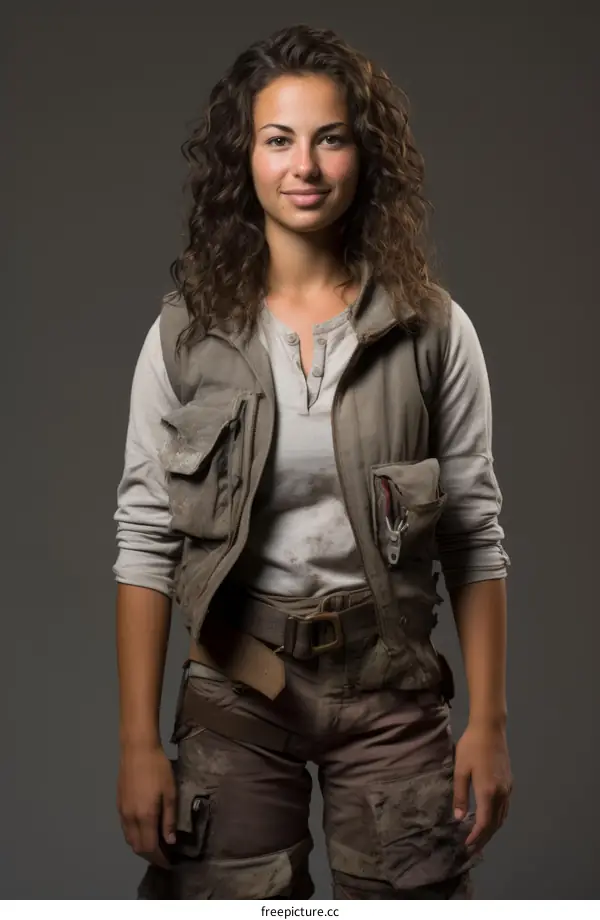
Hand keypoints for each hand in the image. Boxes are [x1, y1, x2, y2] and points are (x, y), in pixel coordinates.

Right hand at [117, 742, 177, 868]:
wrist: (137, 749)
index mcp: (145, 816)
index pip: (150, 848)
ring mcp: (122, 812)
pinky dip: (134, 835)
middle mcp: (131, 818)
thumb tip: (170, 841)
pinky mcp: (118, 804)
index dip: (159, 858)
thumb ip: (169, 819)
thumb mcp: (170, 792)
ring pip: (129, 839)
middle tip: (164, 854)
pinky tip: (144, 829)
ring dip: (141, 846)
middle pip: (137, 847)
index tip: (169, 861)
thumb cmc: (158, 768)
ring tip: (155, 843)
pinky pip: (125, 828)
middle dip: (150, 855)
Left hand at [453, 722, 511, 853]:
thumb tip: (458, 818)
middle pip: (495, 823)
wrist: (490, 729)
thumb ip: (460, 795)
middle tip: (473, 848)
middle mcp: (501, 794)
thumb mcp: (460, 770)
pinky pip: (505, 807)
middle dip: (484, 837)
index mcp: (488, 792)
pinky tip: (490, 818)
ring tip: (480, 837)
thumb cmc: (472, 747)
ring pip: (502, 816)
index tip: (467, 845)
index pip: (484, 823)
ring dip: (492, 829)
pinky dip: (497, 818)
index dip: (476, 836)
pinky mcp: (509, 782)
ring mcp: (508, 788)